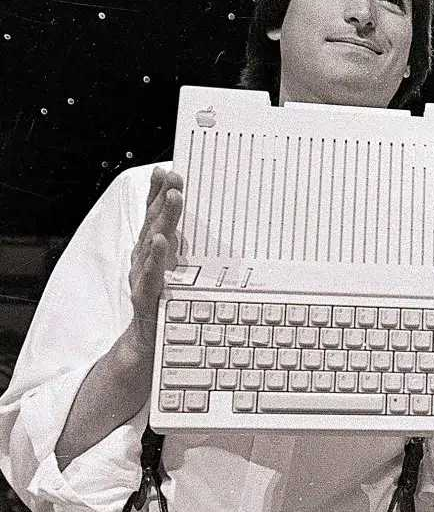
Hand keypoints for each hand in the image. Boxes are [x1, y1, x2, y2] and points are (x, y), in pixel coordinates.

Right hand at [126, 167, 183, 353]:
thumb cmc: (167, 301)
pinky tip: (160, 243)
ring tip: (172, 198)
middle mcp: (144, 258)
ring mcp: (142, 275)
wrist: (149, 342)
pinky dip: (155, 257)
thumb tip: (213, 227)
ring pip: (152, 242)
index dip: (157, 192)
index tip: (166, 170)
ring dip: (162, 219)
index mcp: (153, 249)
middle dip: (162, 197)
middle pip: (153, 222)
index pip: (154, 216)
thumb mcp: (180, 270)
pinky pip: (150, 274)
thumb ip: (187, 249)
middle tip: (174, 177)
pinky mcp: (145, 296)